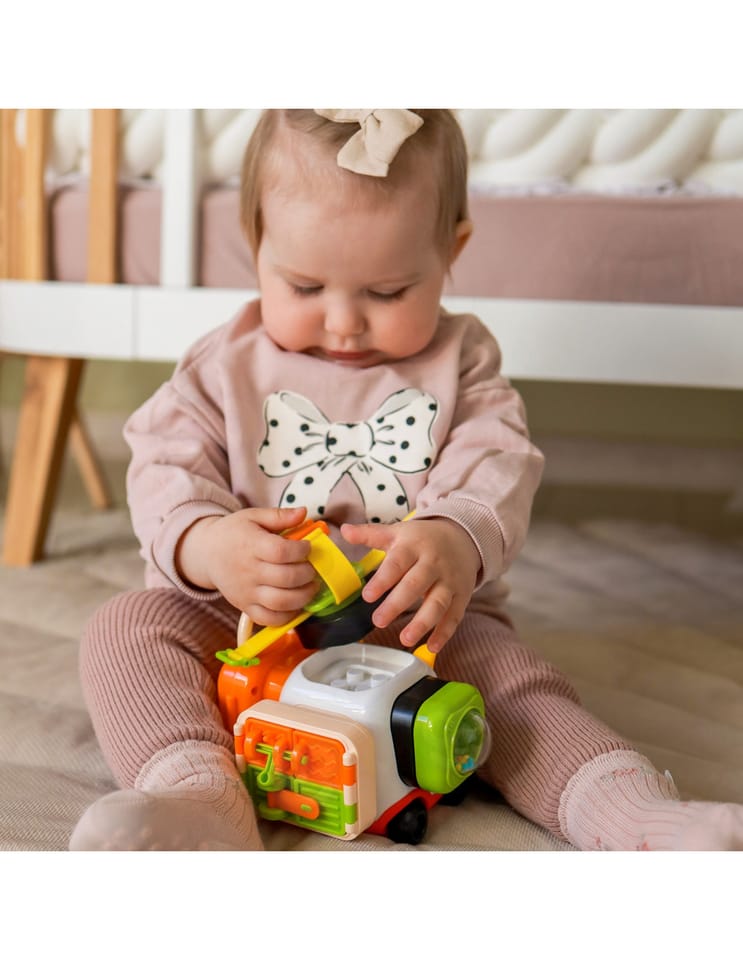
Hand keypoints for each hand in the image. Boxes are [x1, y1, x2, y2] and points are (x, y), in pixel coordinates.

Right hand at [175, 506, 317, 624]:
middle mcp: (248, 571)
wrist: (207, 553)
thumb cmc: (234, 533)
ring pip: (280, 602)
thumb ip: (279, 515)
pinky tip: (296, 603)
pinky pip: (269, 619)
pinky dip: (288, 616)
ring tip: (310, 587)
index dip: (301, 550)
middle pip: (285, 578)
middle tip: (312, 568)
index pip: (281, 552)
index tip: (307, 547)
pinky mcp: (245, 607)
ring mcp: (246, 592)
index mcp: (251, 545)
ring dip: (303, 597)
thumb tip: (303, 512)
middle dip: (307, 573)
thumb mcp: (253, 516)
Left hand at [340, 517, 480, 652]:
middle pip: (416, 584)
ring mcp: (449, 580)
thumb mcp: (397, 532)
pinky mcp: (461, 595)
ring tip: (405, 639)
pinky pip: (454, 615)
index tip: (367, 596)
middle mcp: (433, 563)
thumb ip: (370, 535)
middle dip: (397, 604)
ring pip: (437, 603)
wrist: (462, 536)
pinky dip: (444, 632)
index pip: (397, 564)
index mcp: (413, 546)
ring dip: (422, 623)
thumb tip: (344, 530)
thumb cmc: (422, 539)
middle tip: (378, 621)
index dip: (383, 580)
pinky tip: (432, 647)